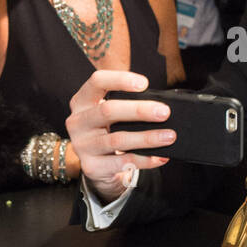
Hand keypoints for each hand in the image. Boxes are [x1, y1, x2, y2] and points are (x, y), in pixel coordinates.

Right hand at [66, 69, 174, 202]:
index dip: (120, 80)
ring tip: (169, 136)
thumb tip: (160, 108)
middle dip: (139, 110)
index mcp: (82, 101)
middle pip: (108, 110)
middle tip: (164, 112)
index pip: (97, 82)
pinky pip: (123, 162)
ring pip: (118, 139)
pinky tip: (160, 156)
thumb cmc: (108, 131)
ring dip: (147, 138)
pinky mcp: (91, 167)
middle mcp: (78, 122)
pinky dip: (145, 159)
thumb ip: (126, 105)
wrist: (97, 166)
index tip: (144, 84)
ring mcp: (82, 146)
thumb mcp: (110, 115)